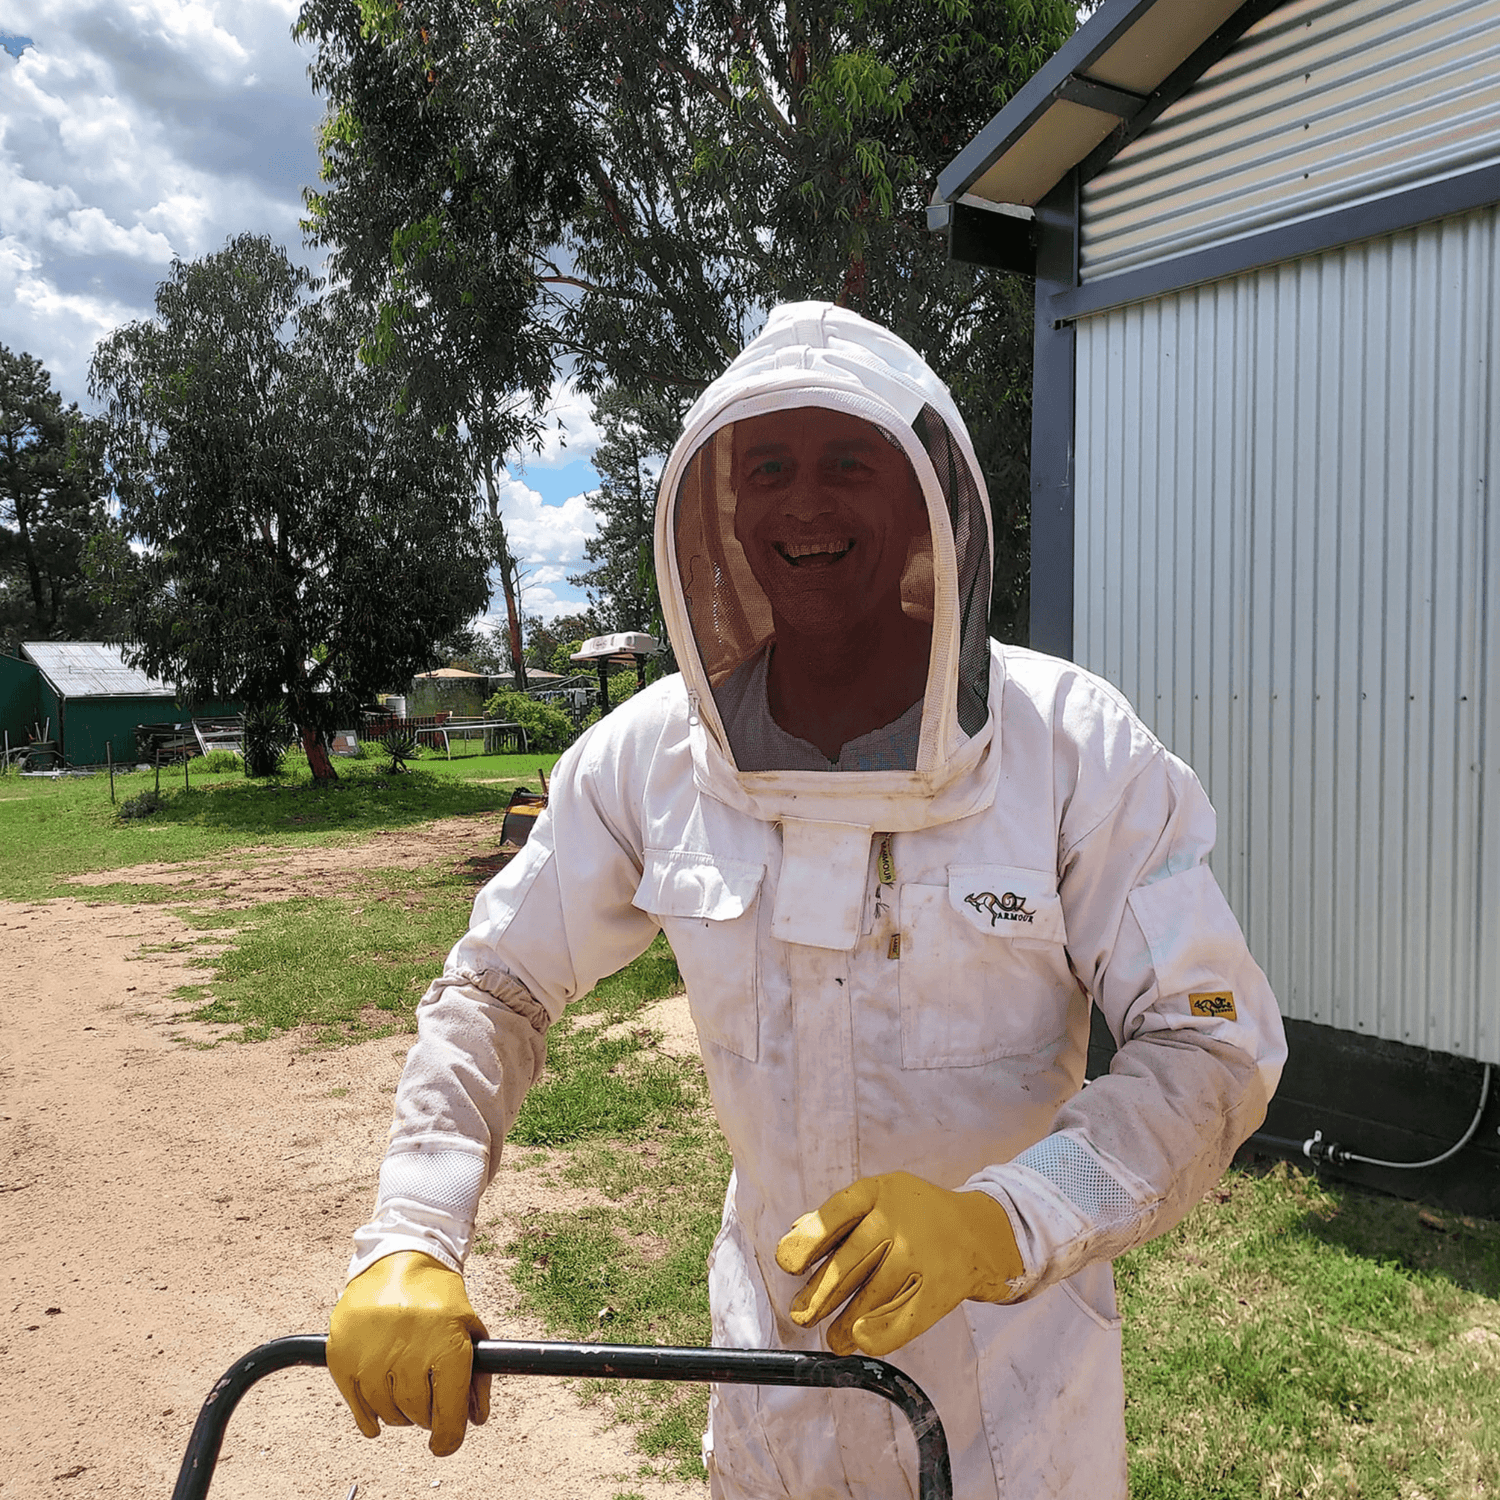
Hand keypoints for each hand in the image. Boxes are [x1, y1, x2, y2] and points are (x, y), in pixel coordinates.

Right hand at [328, 1250, 490, 1455]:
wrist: (401, 1256)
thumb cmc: (438, 1295)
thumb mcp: (469, 1327)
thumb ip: (476, 1375)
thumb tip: (474, 1418)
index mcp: (447, 1344)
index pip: (449, 1411)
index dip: (449, 1436)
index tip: (446, 1443)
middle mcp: (410, 1351)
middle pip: (417, 1413)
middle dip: (425, 1415)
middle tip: (426, 1404)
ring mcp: (372, 1353)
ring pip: (387, 1412)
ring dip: (398, 1413)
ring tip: (403, 1393)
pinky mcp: (343, 1354)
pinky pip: (356, 1404)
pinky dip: (368, 1417)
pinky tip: (377, 1417)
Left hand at [775, 1171, 1022, 1356]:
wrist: (977, 1230)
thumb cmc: (913, 1215)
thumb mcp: (877, 1199)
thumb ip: (837, 1217)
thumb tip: (794, 1235)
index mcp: (876, 1192)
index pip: (835, 1214)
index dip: (809, 1240)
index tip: (788, 1264)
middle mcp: (898, 1219)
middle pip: (851, 1261)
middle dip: (821, 1293)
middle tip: (801, 1314)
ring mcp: (921, 1253)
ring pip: (874, 1293)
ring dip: (846, 1321)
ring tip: (831, 1338)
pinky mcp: (940, 1286)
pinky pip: (905, 1316)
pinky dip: (881, 1333)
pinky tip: (861, 1341)